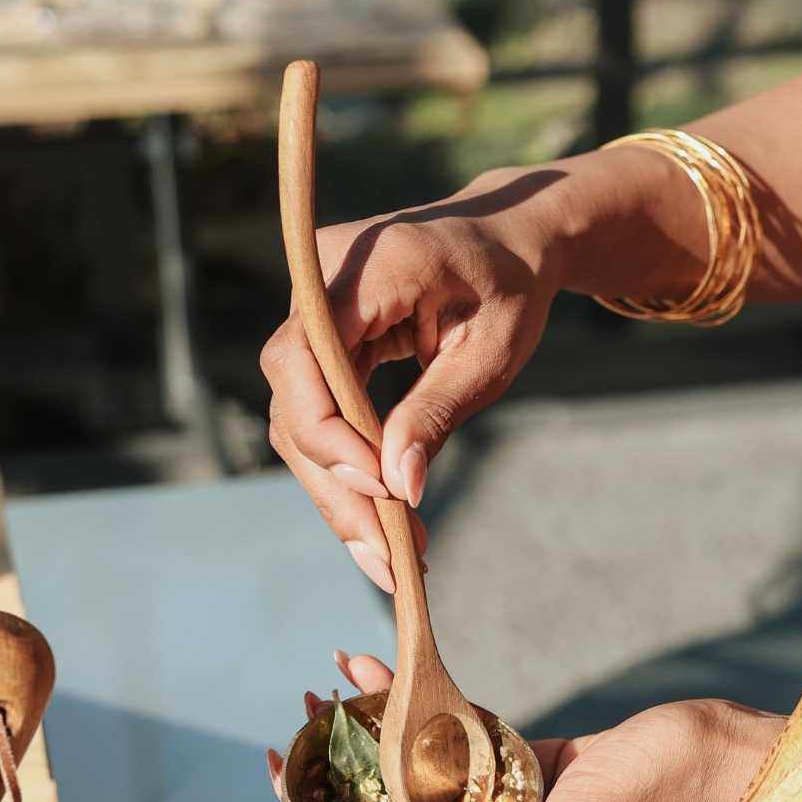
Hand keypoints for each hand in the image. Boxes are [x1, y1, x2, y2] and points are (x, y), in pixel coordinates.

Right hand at [262, 170, 566, 591]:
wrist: (507, 241)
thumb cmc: (508, 287)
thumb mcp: (489, 353)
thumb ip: (438, 411)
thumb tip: (400, 486)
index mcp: (365, 265)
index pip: (305, 360)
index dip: (330, 436)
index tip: (382, 494)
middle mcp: (319, 283)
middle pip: (294, 402)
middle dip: (337, 487)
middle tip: (386, 559)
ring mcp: (312, 314)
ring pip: (298, 423)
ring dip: (341, 495)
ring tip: (392, 558)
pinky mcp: (320, 346)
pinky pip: (318, 418)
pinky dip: (348, 475)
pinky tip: (383, 525)